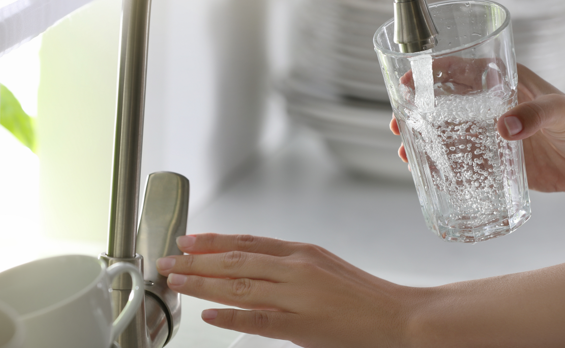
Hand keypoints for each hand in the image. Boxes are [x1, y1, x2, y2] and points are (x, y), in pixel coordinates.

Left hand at [156, 234, 420, 347]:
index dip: (213, 241)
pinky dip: (230, 316)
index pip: (247, 242)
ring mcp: (298, 295)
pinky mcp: (303, 324)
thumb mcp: (325, 266)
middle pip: (236, 261)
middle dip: (197, 261)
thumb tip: (254, 267)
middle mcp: (296, 268)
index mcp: (301, 252)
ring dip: (203, 283)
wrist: (397, 315)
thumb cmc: (363, 294)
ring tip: (176, 281)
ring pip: (240, 286)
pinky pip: (259, 319)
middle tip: (167, 260)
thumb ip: (289, 266)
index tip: (188, 240)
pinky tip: (208, 314)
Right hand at [391, 64, 564, 193]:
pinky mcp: (499, 161)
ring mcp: (493, 135)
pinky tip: (429, 174)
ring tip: (405, 153)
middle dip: (418, 111)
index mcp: (505, 83)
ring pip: (449, 134)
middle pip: (445, 104)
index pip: (460, 70)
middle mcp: (493, 107)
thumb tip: (505, 128)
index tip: (407, 82)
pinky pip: (465, 162)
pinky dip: (445, 166)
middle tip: (398, 123)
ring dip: (425, 141)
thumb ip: (538, 115)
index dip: (431, 73)